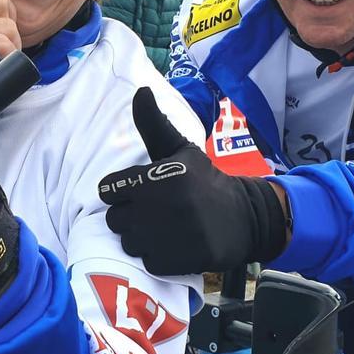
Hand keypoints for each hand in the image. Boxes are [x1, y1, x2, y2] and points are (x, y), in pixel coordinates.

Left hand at [98, 88, 288, 274]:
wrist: (245, 217)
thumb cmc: (205, 181)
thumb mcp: (180, 150)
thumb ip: (153, 124)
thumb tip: (140, 90)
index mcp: (156, 176)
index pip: (108, 190)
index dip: (121, 193)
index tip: (140, 193)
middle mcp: (159, 205)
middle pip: (114, 219)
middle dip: (129, 217)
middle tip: (154, 213)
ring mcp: (166, 236)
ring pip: (128, 243)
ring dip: (142, 239)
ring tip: (166, 229)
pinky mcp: (175, 261)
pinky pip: (147, 262)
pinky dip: (158, 258)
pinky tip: (176, 246)